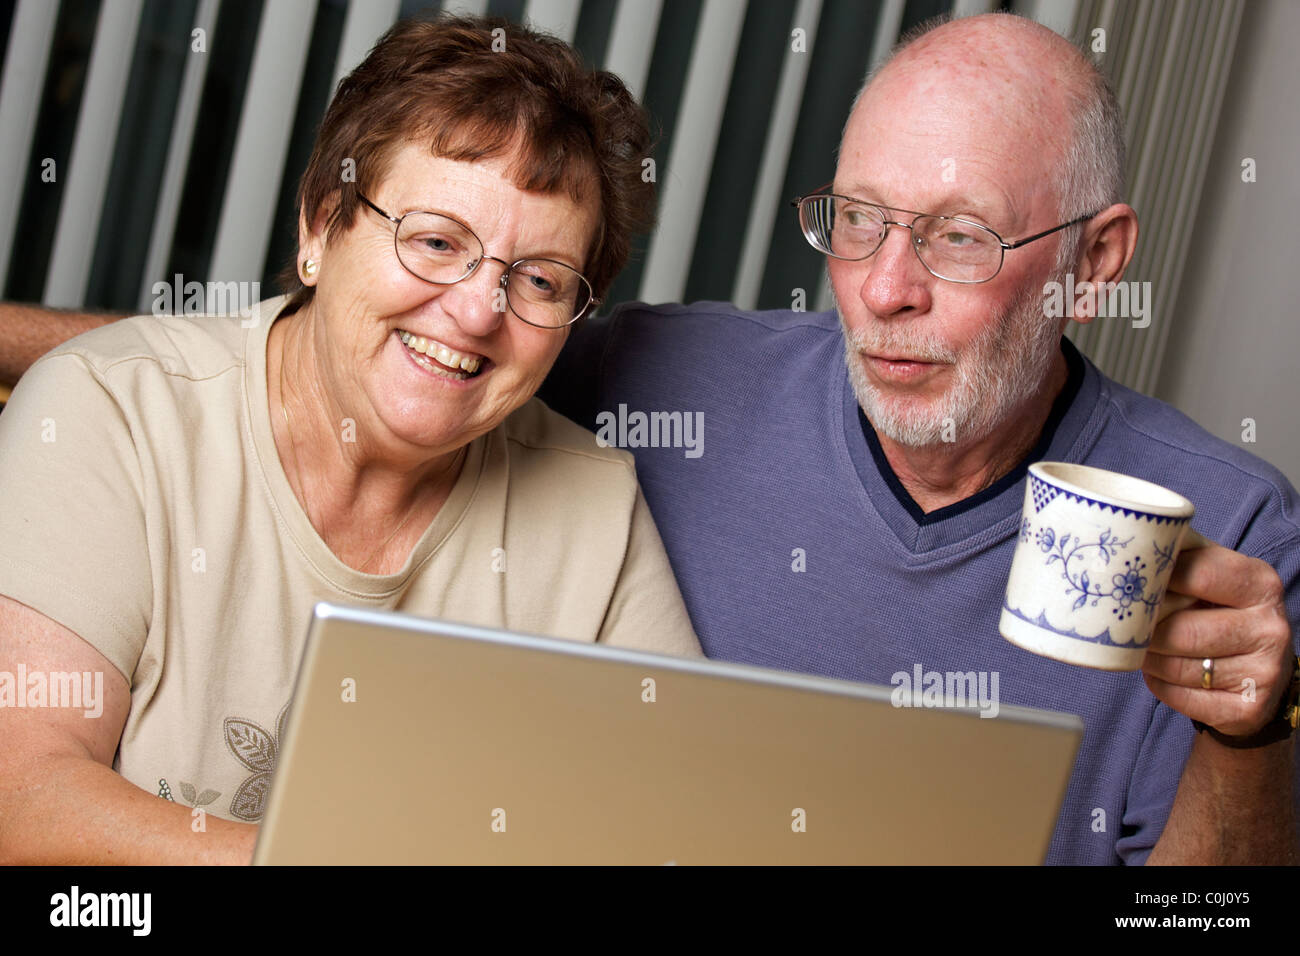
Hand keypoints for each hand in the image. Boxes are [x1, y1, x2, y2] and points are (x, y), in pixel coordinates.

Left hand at [1143, 533, 1292, 736]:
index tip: (1131, 582)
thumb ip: (1184, 555)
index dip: (1155, 580)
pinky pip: (1179, 697)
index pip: (1196, 574)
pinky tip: (1162, 673)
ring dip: (1147, 659)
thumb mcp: (1215, 576)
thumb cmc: (1222, 613)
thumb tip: (1130, 528)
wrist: (1258, 675)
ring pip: (1175, 666)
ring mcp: (1264, 672)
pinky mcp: (1247, 709)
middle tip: (1130, 625)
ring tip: (1144, 648)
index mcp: (1260, 583)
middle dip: (1146, 630)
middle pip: (1179, 629)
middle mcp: (1270, 627)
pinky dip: (1160, 685)